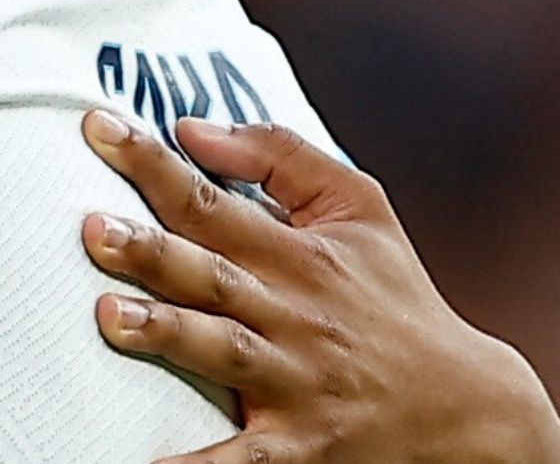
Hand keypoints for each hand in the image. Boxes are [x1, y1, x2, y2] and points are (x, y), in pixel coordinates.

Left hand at [79, 112, 559, 463]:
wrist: (465, 405)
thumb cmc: (395, 295)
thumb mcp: (359, 206)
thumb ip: (278, 155)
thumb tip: (192, 129)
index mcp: (300, 252)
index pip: (213, 200)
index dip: (154, 164)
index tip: (99, 129)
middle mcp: (293, 313)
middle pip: (212, 275)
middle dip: (153, 251)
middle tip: (94, 229)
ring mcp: (294, 381)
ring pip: (223, 351)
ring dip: (168, 332)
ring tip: (111, 315)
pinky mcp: (298, 446)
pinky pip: (241, 457)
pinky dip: (196, 462)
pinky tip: (149, 462)